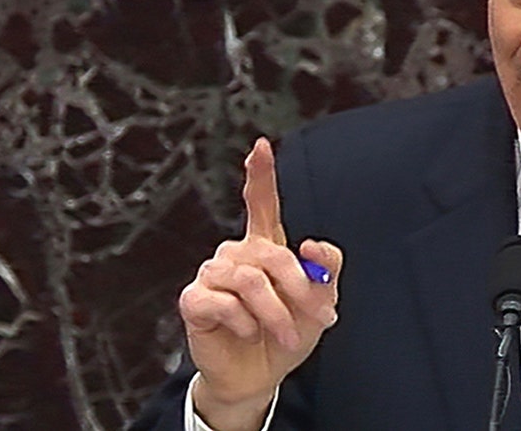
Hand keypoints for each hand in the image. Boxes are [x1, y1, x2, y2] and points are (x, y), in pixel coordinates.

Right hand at [178, 137, 342, 430]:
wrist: (262, 375)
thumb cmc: (290, 331)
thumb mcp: (321, 300)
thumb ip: (326, 268)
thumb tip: (310, 243)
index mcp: (265, 246)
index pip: (262, 203)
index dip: (261, 174)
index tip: (261, 146)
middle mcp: (236, 254)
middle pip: (272, 254)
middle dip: (300, 288)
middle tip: (321, 317)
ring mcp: (212, 274)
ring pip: (250, 281)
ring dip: (276, 313)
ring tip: (287, 335)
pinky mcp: (194, 300)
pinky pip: (224, 302)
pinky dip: (245, 322)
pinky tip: (248, 332)